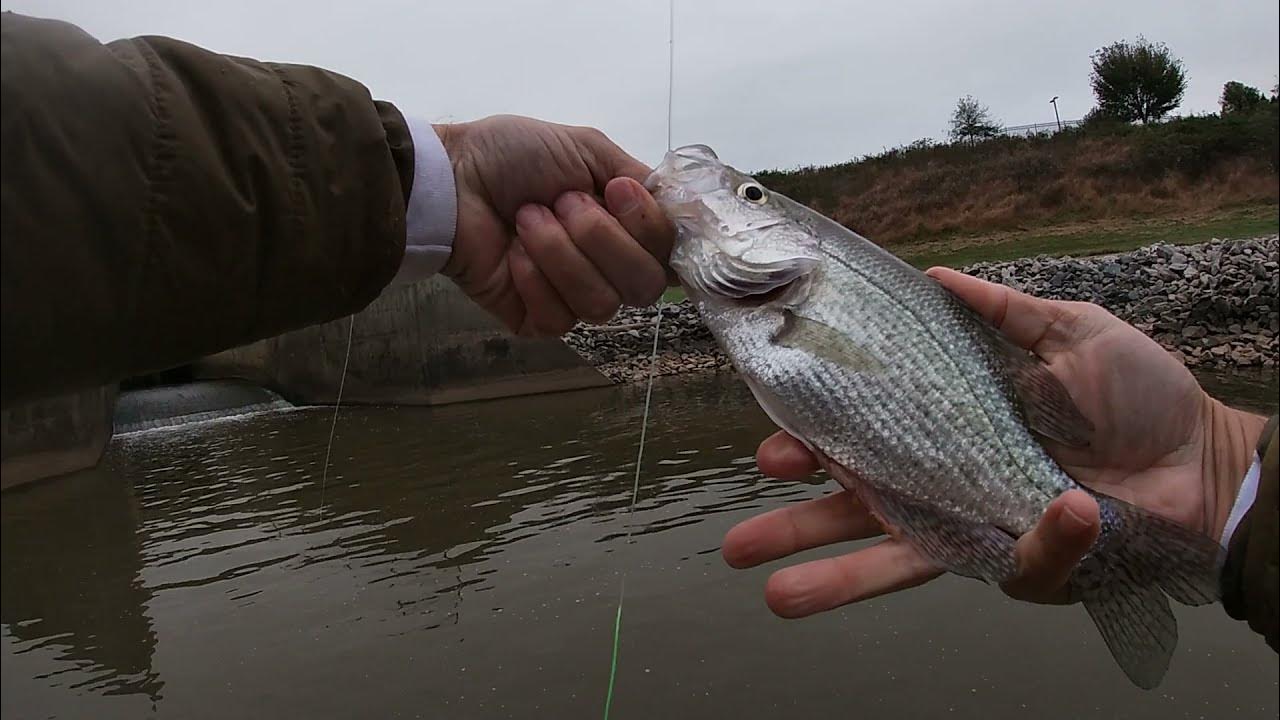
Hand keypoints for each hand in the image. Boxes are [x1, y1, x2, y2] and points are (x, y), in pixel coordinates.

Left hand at [434, 115, 673, 335]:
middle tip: (560, 201)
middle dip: (599, 237)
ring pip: (602, 304)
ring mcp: (575, 297)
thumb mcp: (587, 148)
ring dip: (560, 252)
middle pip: (645, 286)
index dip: (650, 229)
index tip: (615, 192)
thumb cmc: (515, 156)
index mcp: (628, 228)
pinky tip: (512, 255)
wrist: (452, 178)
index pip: (672, 254)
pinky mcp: (538, 320)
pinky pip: (559, 319)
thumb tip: (682, 210)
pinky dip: (534, 278)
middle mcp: (610, 267)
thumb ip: (639, 179)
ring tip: (526, 219)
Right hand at [723, 266, 1266, 616]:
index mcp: (945, 429)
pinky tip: (1068, 508)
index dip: (815, 442)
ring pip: (899, 560)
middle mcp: (948, 484)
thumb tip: (932, 274)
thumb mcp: (1066, 331)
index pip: (864, 438)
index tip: (775, 438)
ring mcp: (983, 530)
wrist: (1207, 457)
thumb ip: (998, 310)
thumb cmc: (1140, 395)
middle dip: (796, 526)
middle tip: (738, 543)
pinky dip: (1047, 539)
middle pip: (859, 509)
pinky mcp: (1032, 564)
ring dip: (836, 579)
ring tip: (774, 596)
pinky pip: (1022, 562)